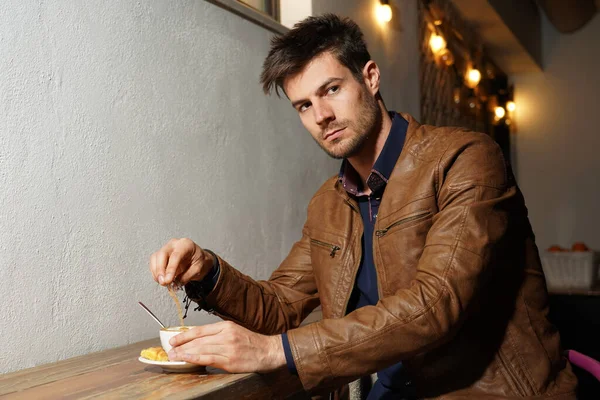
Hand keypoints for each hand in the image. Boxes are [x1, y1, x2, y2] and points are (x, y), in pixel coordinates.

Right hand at [149, 238, 214, 285]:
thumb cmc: (198, 260)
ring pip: (155, 258)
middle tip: (163, 282)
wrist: (197, 257)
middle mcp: (174, 244)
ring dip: (156, 272)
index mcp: (185, 245)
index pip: (176, 256)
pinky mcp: (160, 254)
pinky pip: (154, 263)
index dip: (170, 269)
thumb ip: (187, 276)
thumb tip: (175, 283)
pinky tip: (161, 279)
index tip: (168, 280)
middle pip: (162, 254)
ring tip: (163, 282)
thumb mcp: (198, 269)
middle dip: (160, 270)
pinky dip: (155, 273)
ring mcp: (166, 248)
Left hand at [167, 321, 286, 372]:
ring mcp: (228, 347)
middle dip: (181, 345)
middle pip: (198, 340)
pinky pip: (208, 358)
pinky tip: (187, 359)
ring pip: (201, 349)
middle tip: (169, 350)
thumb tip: (199, 340)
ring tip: (174, 356)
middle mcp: (226, 335)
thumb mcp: (235, 331)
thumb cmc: (252, 343)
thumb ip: (219, 334)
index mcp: (226, 326)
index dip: (185, 335)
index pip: (200, 330)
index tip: (174, 340)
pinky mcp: (230, 360)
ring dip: (185, 353)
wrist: (269, 351)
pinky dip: (195, 359)